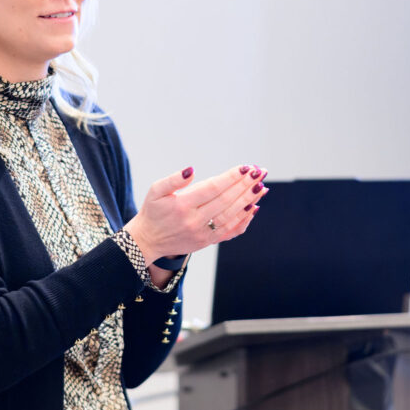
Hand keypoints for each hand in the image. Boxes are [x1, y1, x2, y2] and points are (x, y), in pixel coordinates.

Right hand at [123, 164, 267, 265]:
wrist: (147, 241)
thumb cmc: (153, 211)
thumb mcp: (155, 190)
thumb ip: (173, 180)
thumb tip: (191, 170)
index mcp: (182, 205)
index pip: (212, 188)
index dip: (231, 177)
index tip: (245, 167)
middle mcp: (194, 221)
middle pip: (226, 201)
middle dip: (245, 186)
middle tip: (260, 172)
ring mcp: (202, 234)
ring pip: (231, 216)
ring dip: (249, 201)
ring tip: (262, 187)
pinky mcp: (207, 242)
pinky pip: (230, 232)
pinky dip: (244, 220)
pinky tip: (253, 208)